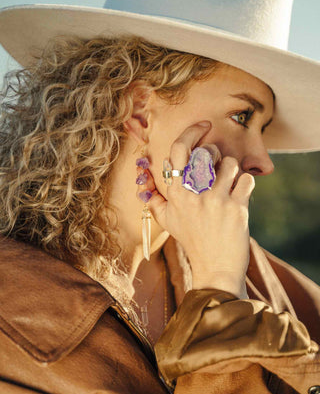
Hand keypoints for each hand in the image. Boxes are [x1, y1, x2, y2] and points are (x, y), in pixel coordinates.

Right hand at [147, 121, 254, 298]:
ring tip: (228, 185)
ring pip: (230, 162)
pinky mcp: (236, 207)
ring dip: (231, 171)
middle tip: (216, 169)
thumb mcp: (168, 221)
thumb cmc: (192, 241)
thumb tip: (142, 183)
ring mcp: (215, 200)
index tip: (203, 125)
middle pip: (207, 152)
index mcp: (175, 193)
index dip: (191, 132)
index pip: (178, 150)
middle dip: (215, 156)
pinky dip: (245, 184)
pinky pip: (246, 179)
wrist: (215, 268)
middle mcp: (193, 193)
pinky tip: (239, 196)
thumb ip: (155, 200)